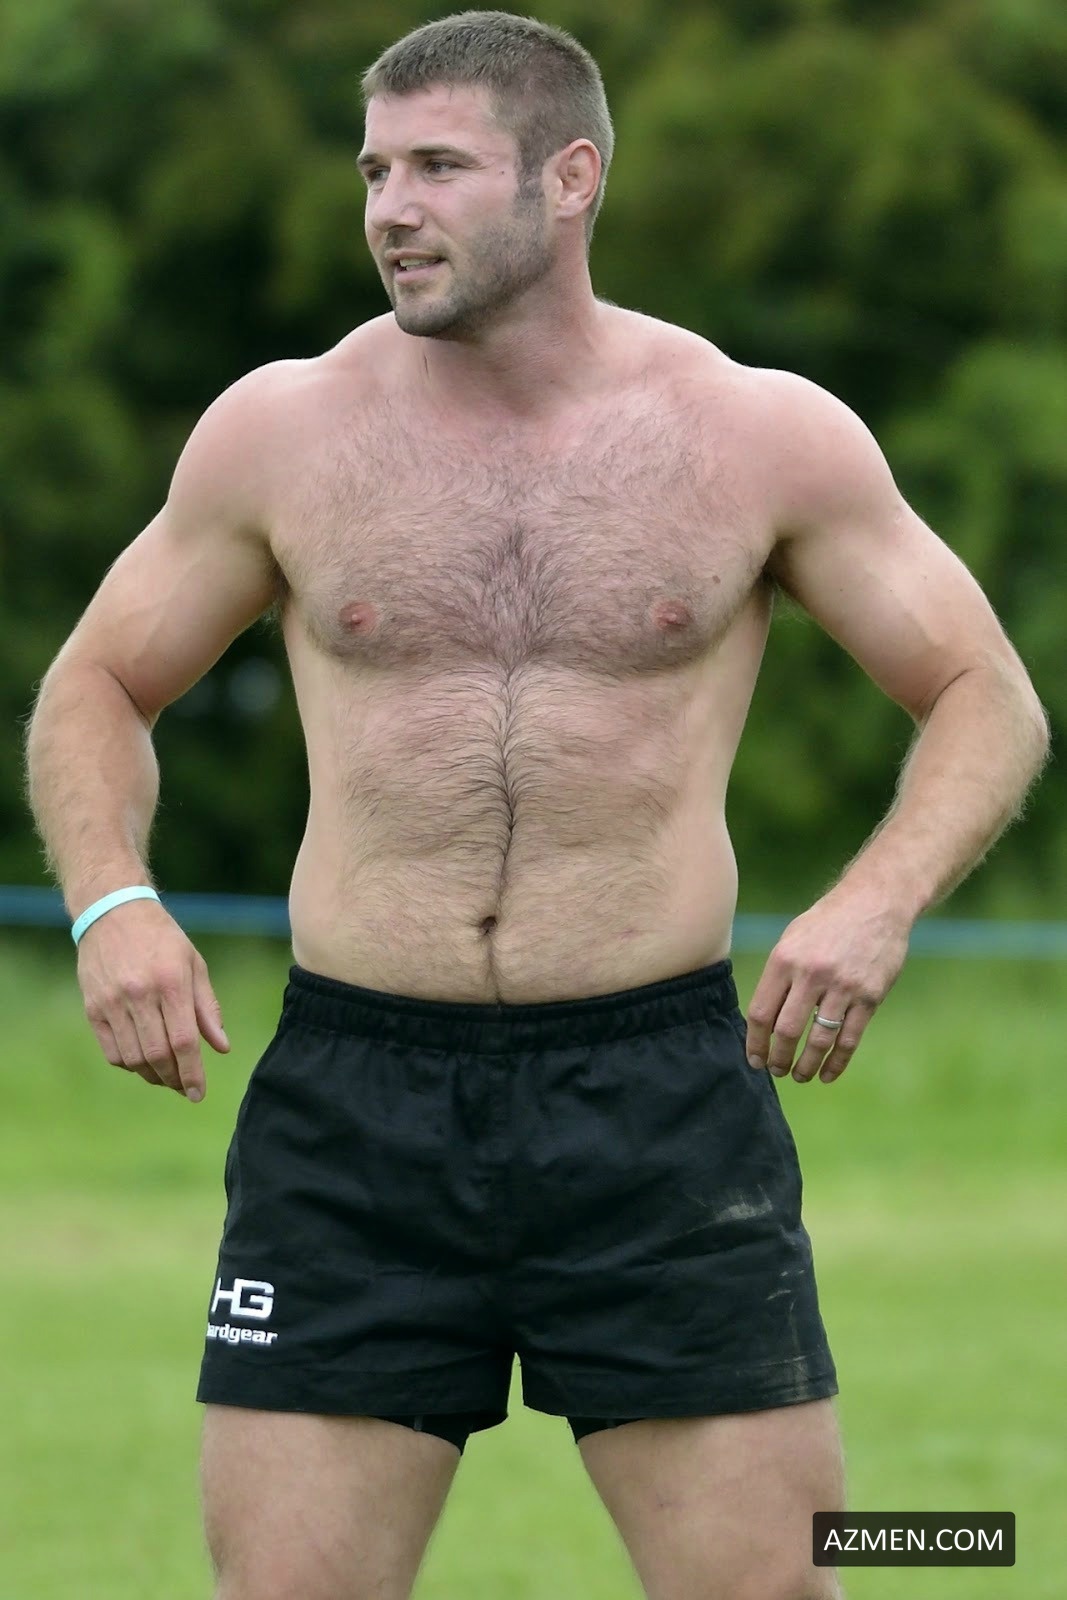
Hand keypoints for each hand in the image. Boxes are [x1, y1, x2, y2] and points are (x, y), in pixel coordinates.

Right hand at [76, 899, 229, 1100]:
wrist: (113, 912)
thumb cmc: (162, 939)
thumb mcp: (194, 964)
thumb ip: (208, 1008)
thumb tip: (221, 1047)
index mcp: (171, 982)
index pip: (184, 1041)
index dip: (193, 1073)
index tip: (198, 1093)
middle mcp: (140, 994)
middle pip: (157, 1055)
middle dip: (174, 1079)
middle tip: (185, 1088)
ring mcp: (112, 1002)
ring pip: (133, 1058)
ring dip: (152, 1076)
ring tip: (167, 1077)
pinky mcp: (93, 1008)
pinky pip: (112, 1051)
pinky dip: (129, 1065)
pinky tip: (143, 1062)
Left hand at [745, 893, 910, 1083]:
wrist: (876, 902)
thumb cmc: (827, 923)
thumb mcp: (791, 938)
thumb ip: (778, 976)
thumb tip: (762, 1020)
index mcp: (785, 959)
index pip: (761, 1012)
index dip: (755, 1042)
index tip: (755, 1059)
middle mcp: (812, 973)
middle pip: (787, 1031)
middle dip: (779, 1058)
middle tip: (776, 1071)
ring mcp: (843, 986)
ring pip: (820, 1040)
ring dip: (806, 1065)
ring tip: (799, 1076)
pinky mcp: (870, 995)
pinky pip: (850, 1038)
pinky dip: (837, 1062)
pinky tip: (828, 1074)